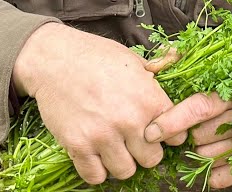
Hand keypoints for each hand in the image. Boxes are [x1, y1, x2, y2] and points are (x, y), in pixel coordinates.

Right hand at [11, 24, 177, 184]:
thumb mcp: (132, 59)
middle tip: (134, 141)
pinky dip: (97, 170)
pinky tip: (96, 155)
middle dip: (145, 151)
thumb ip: (156, 70)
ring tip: (115, 147)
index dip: (168, 135)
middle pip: (152, 159)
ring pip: (126, 171)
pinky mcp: (78, 146)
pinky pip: (95, 176)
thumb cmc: (95, 55)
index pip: (176, 136)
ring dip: (122, 162)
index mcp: (148, 99)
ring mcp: (103, 136)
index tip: (157, 132)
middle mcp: (129, 121)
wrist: (54, 59)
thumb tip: (177, 57)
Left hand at [144, 54, 231, 188]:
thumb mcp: (215, 63)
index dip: (173, 121)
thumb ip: (188, 58)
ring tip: (205, 141)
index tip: (152, 132)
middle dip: (190, 135)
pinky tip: (211, 167)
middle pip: (201, 135)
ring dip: (201, 152)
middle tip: (194, 127)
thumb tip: (166, 53)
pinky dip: (217, 174)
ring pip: (211, 155)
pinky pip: (230, 174)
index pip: (199, 108)